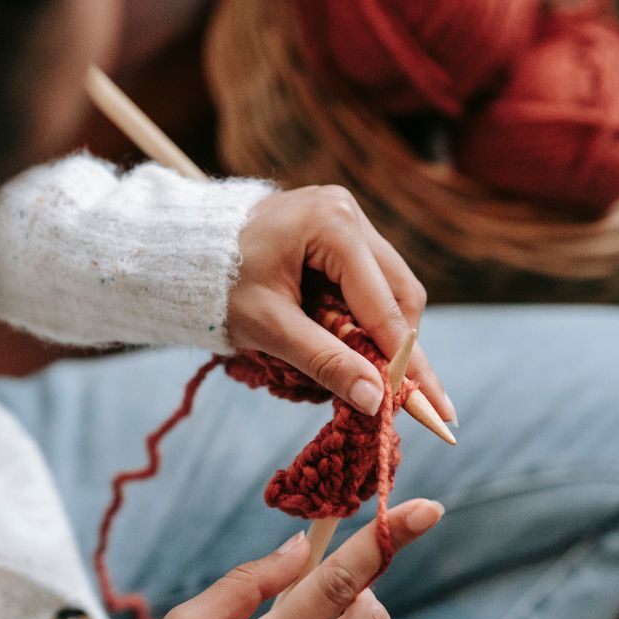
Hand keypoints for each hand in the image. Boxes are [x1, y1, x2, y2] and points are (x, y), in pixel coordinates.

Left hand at [227, 186, 454, 420]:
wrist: (183, 251)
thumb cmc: (218, 285)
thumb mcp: (269, 327)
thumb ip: (325, 361)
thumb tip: (376, 401)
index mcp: (333, 225)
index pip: (384, 307)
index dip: (408, 362)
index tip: (435, 406)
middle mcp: (348, 212)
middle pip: (400, 293)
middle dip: (400, 348)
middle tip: (404, 398)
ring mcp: (346, 218)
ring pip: (391, 288)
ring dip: (382, 333)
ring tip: (367, 371)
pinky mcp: (338, 232)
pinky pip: (369, 281)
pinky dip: (364, 317)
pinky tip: (350, 342)